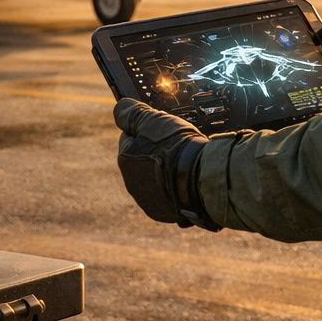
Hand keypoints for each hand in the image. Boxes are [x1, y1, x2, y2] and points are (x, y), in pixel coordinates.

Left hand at [113, 98, 218, 229]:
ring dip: (166, 172)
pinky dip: (177, 189)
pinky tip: (189, 180)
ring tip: (186, 163)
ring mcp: (148, 200)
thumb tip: (119, 107)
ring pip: (155, 179)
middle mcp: (132, 182)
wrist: (201, 179)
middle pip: (142, 160)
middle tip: (177, 144)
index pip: (129, 138)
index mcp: (125, 159)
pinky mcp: (165, 213)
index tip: (161, 129)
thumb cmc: (177, 147)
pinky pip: (169, 197)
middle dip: (156, 152)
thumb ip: (133, 113)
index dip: (146, 131)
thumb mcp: (154, 120)